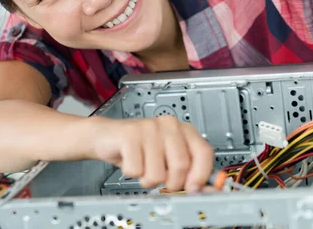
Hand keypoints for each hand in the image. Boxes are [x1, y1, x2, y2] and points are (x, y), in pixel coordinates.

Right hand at [90, 115, 213, 192]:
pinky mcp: (130, 135)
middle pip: (181, 165)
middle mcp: (170, 125)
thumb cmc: (141, 148)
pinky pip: (136, 170)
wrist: (108, 136)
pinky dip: (132, 173)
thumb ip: (187, 170)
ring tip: (144, 167)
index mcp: (184, 129)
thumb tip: (201, 188)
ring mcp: (149, 128)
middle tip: (162, 179)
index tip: (192, 188)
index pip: (204, 152)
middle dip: (171, 182)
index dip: (200, 175)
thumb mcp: (168, 157)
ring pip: (157, 172)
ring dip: (148, 179)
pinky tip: (131, 160)